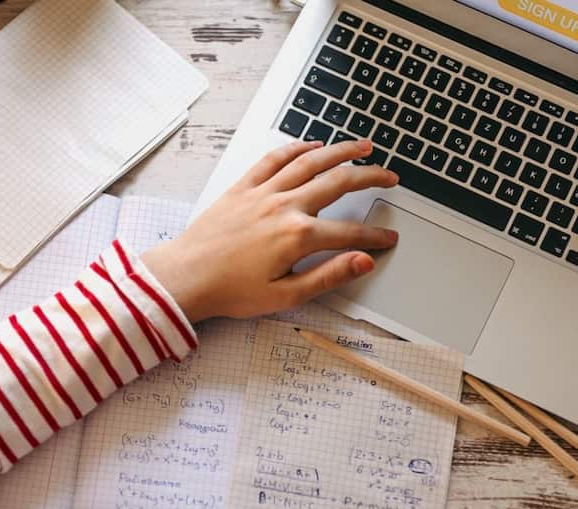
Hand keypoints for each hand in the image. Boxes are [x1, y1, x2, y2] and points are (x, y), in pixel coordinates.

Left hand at [141, 139, 398, 321]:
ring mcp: (263, 192)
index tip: (389, 238)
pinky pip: (274, 159)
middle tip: (390, 176)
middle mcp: (284, 206)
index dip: (374, 236)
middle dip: (370, 178)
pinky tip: (312, 145)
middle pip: (338, 183)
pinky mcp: (243, 187)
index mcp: (298, 236)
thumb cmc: (230, 291)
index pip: (349, 232)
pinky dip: (296, 148)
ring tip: (363, 146)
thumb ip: (329, 276)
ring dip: (341, 151)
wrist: (187, 277)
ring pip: (310, 162)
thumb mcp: (286, 295)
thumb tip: (363, 261)